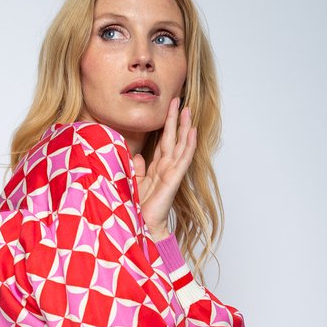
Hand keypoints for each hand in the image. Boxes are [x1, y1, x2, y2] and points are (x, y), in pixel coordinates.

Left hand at [131, 96, 196, 240]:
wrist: (142, 226)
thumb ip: (136, 168)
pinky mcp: (174, 179)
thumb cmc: (138, 208)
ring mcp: (171, 173)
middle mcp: (165, 168)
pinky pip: (183, 158)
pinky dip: (188, 144)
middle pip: (172, 138)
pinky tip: (192, 131)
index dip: (165, 126)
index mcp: (156, 169)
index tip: (168, 109)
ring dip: (184, 127)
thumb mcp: (133, 182)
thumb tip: (137, 156)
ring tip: (188, 110)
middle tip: (179, 100)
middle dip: (175, 119)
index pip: (163, 142)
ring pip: (180, 144)